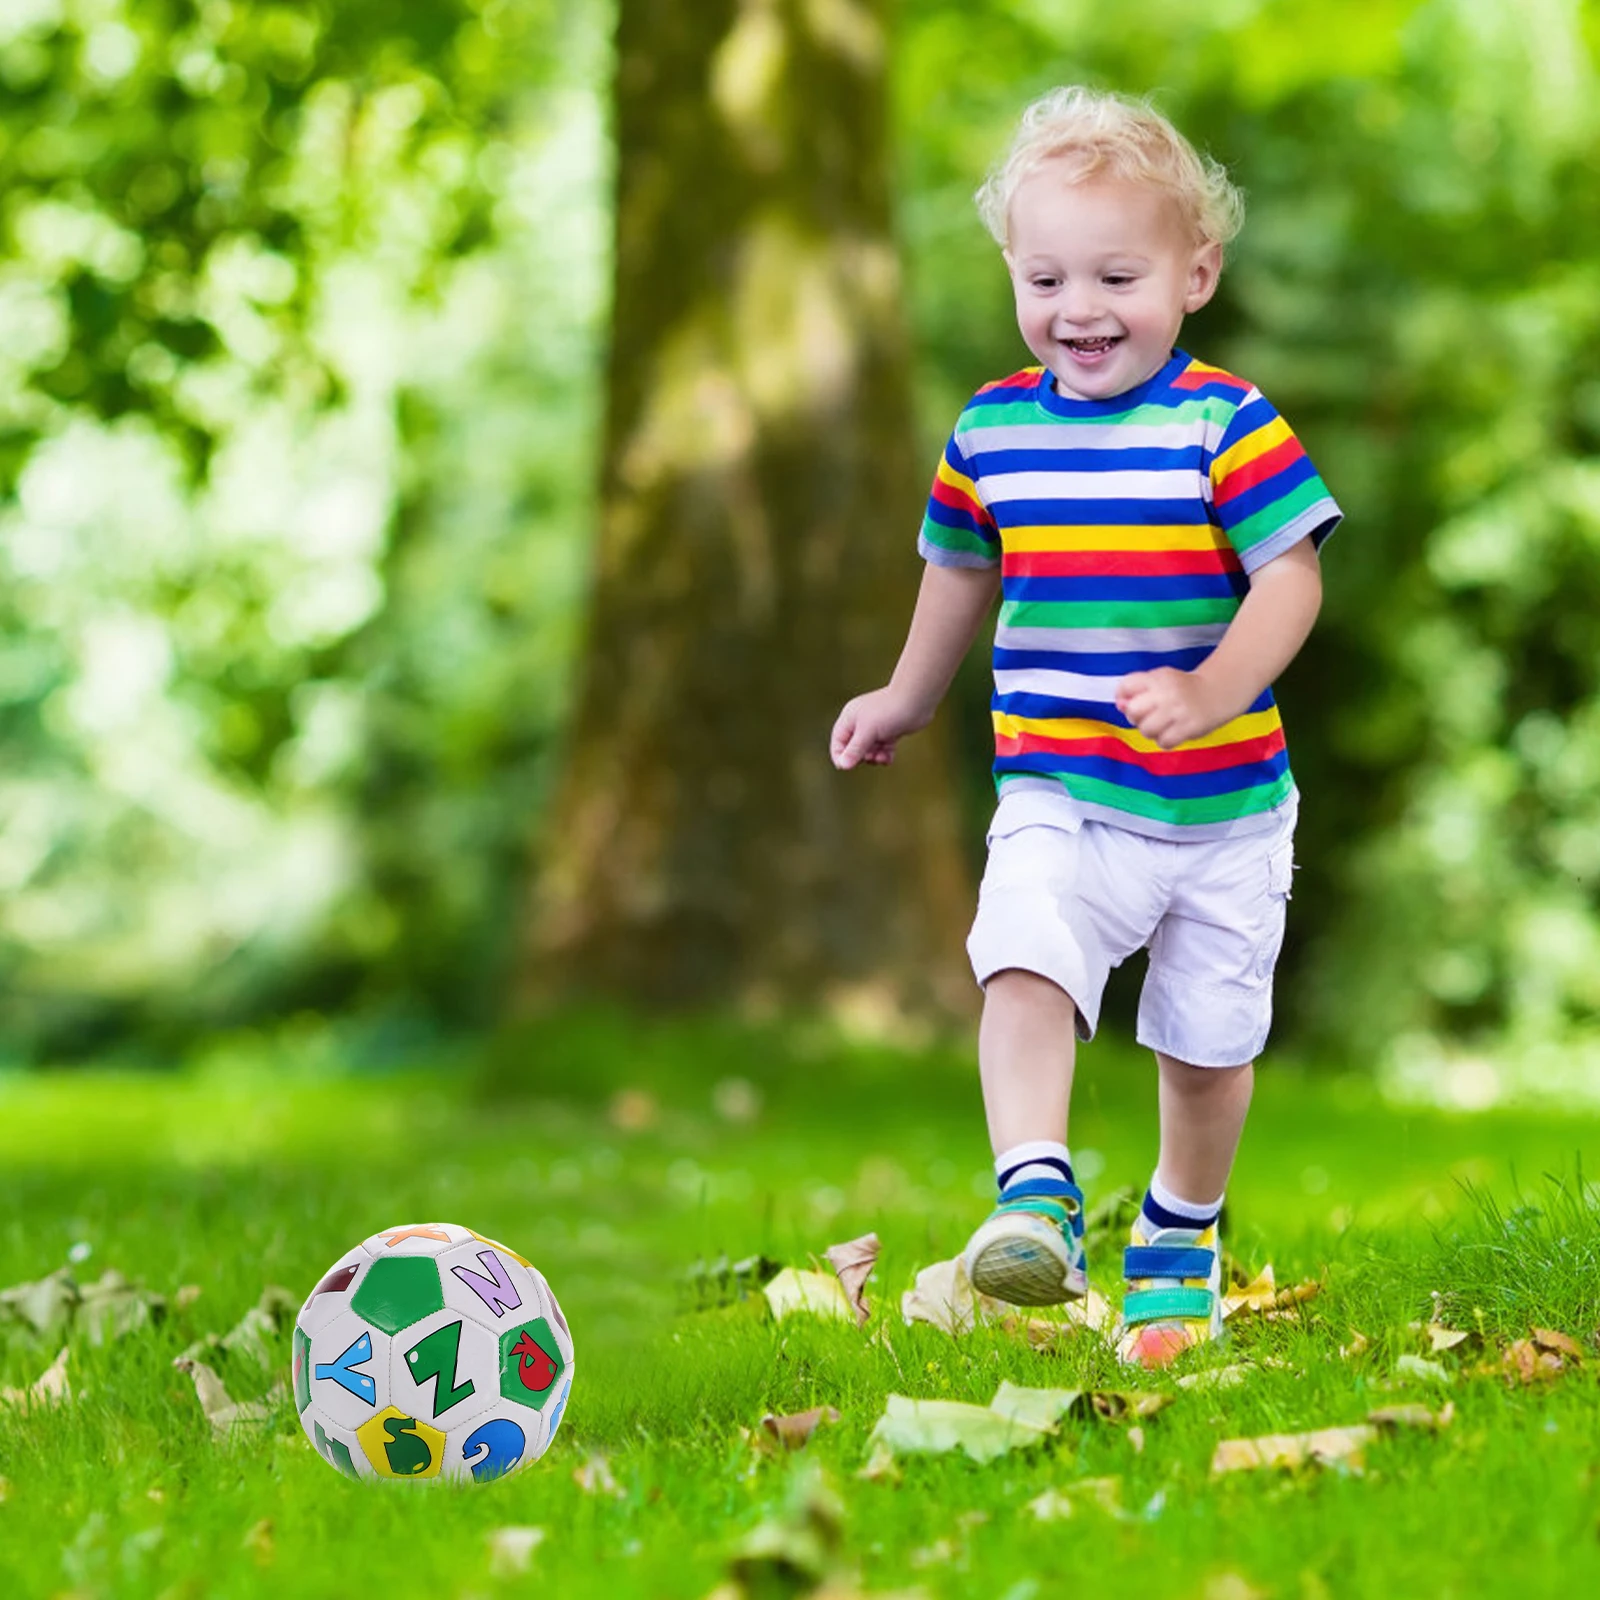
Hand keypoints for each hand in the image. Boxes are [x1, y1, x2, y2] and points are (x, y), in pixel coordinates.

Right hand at [830, 687, 929, 769]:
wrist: (916, 700)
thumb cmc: (889, 711)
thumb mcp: (868, 732)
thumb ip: (855, 750)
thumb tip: (842, 766)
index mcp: (850, 718)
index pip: (838, 741)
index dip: (840, 755)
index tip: (847, 767)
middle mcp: (861, 723)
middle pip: (853, 748)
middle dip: (862, 757)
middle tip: (871, 756)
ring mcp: (876, 728)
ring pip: (869, 750)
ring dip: (875, 757)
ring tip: (882, 757)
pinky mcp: (890, 732)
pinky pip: (882, 749)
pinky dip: (885, 755)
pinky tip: (889, 758)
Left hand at [1114, 668, 1230, 750]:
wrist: (1217, 692)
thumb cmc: (1181, 689)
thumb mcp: (1159, 680)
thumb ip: (1137, 690)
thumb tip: (1120, 705)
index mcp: (1158, 677)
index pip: (1126, 685)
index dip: (1122, 697)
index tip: (1130, 701)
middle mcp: (1167, 693)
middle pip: (1133, 711)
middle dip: (1136, 717)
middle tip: (1149, 716)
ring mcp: (1178, 711)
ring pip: (1146, 730)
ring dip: (1150, 731)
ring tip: (1161, 726)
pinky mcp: (1189, 728)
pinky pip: (1163, 742)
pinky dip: (1164, 741)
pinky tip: (1171, 733)